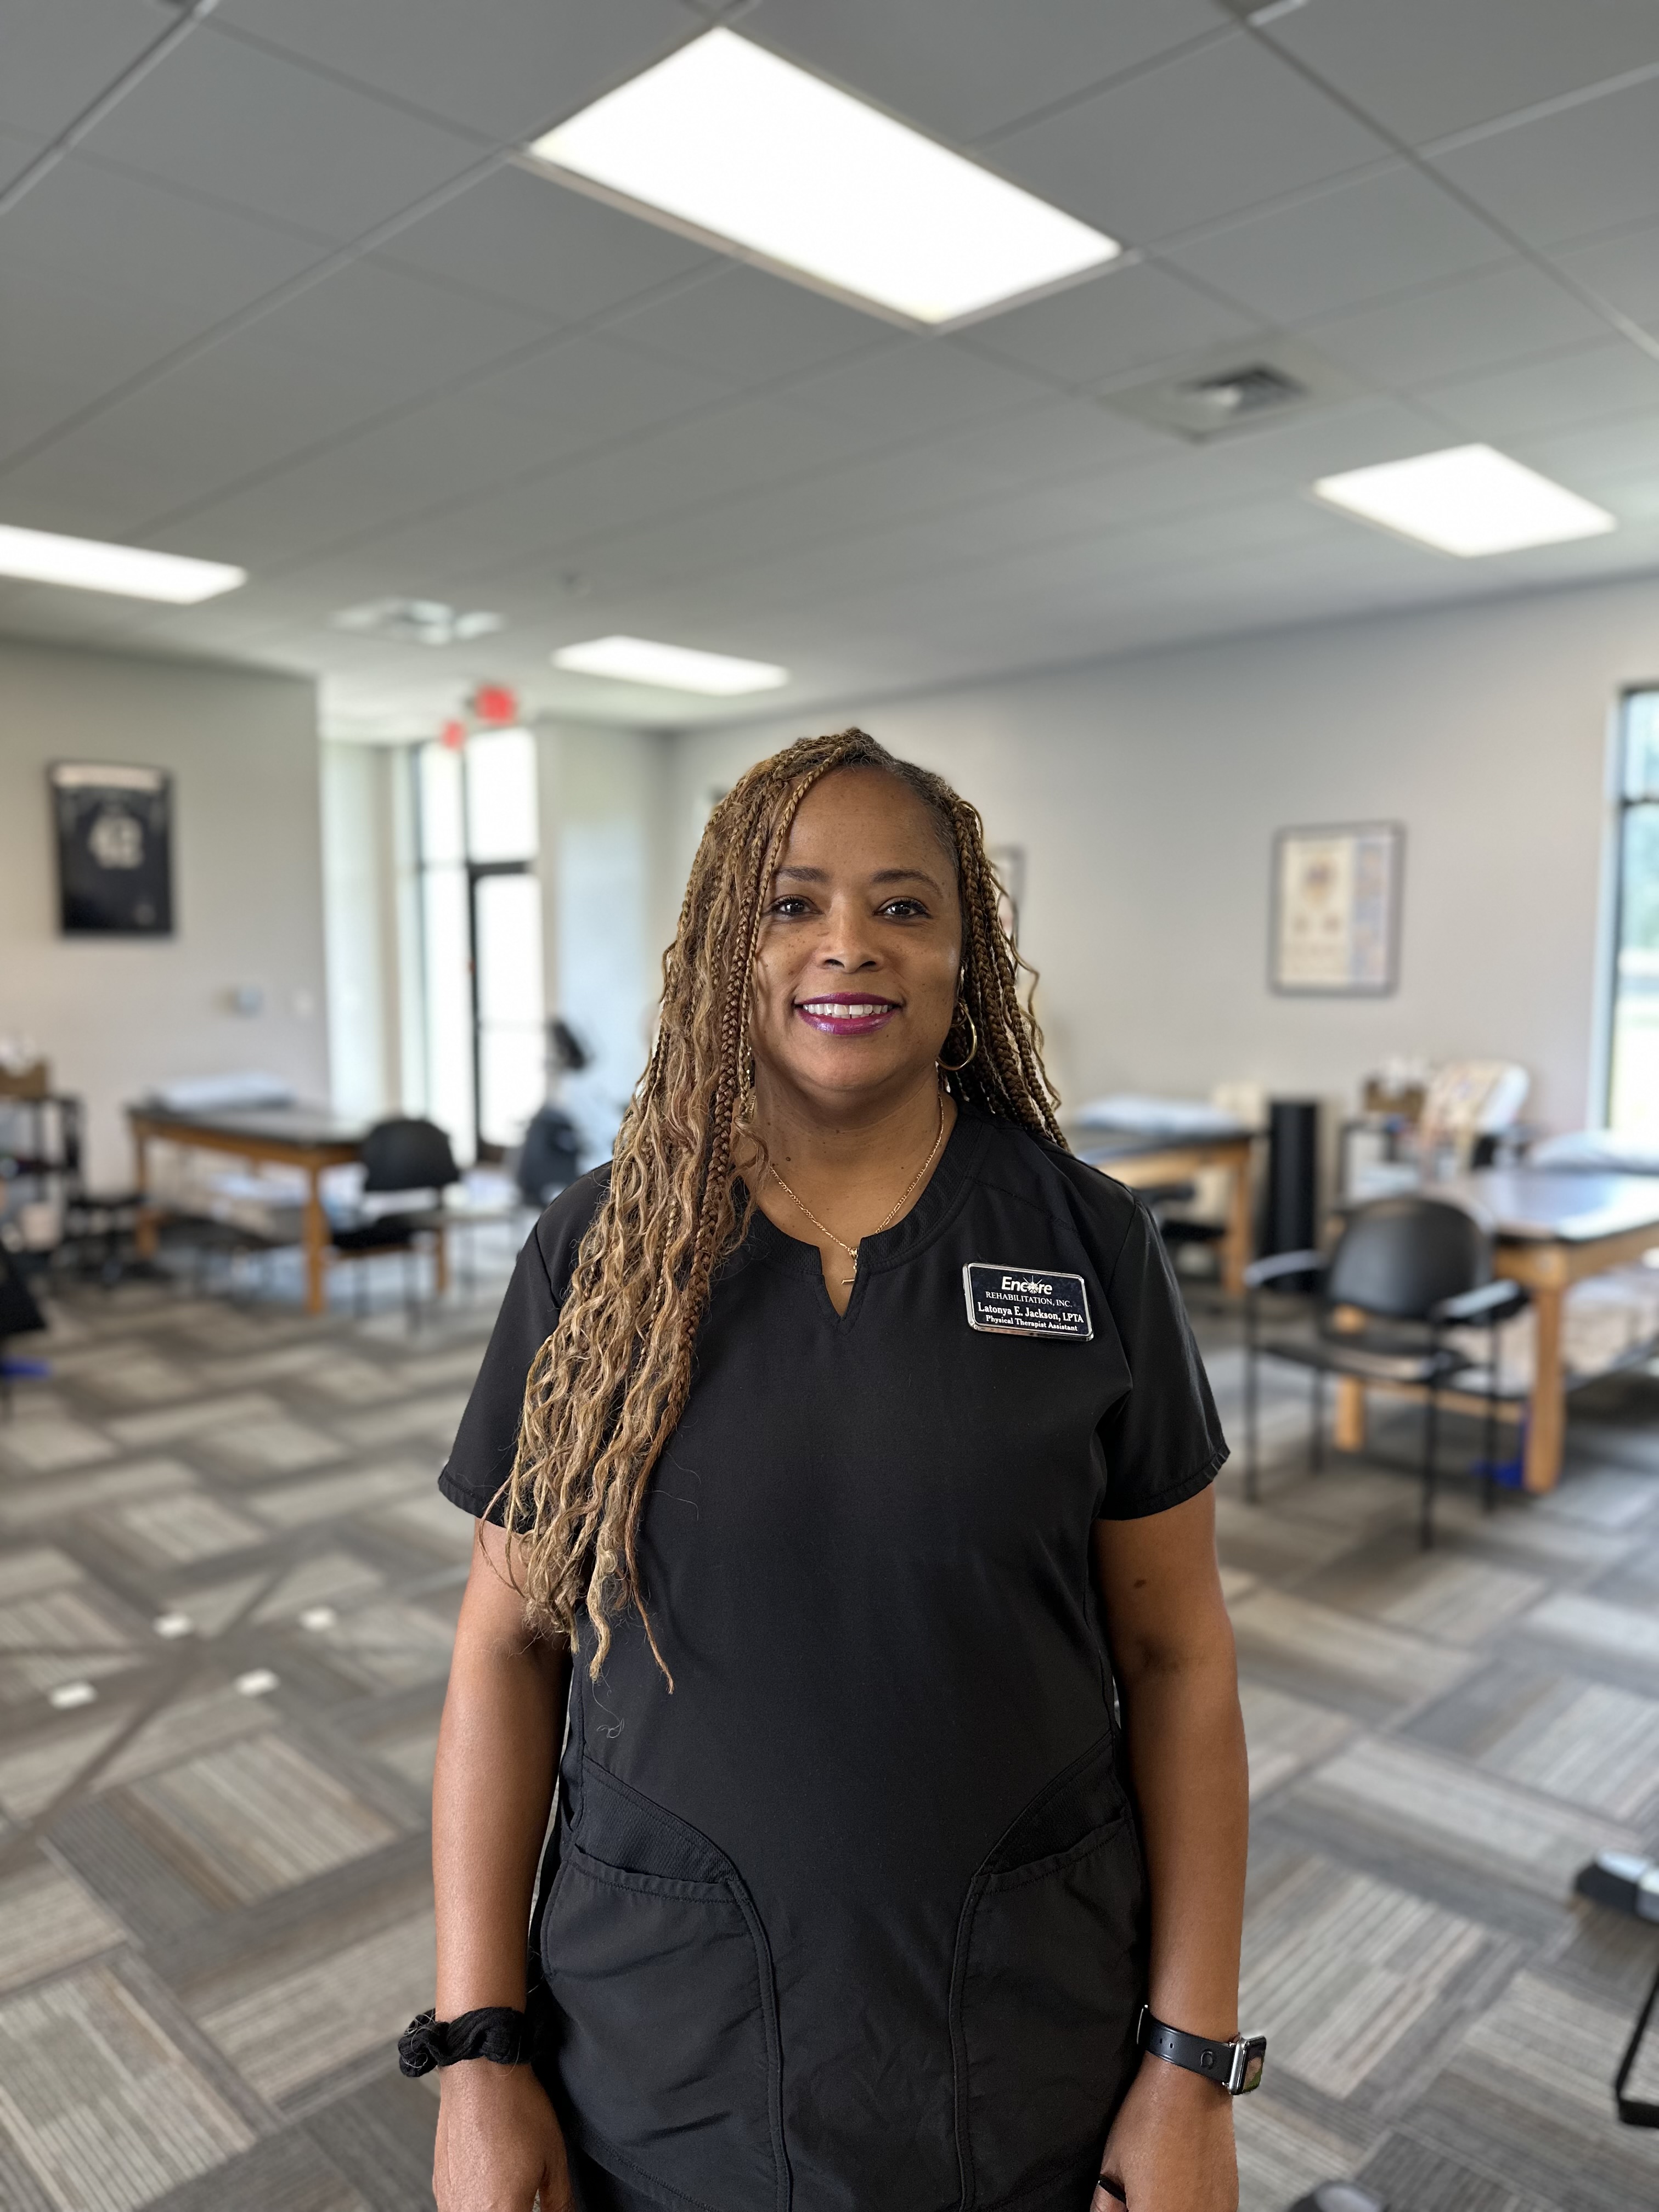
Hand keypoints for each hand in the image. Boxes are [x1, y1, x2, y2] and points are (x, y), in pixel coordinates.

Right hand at [433, 2061, 572, 2211]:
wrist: (479, 2073)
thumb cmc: (516, 2108)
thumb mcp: (554, 2159)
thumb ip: (559, 2202)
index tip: (540, 2206)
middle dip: (516, 2210)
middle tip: (528, 2196)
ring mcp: (450, 2200)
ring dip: (495, 2209)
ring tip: (509, 2188)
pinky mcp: (440, 2185)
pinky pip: (459, 2208)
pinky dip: (477, 2203)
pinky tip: (490, 2183)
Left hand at [1096, 2052, 1237, 2211]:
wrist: (1191, 2081)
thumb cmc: (1152, 2117)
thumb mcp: (1113, 2166)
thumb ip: (1107, 2206)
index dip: (1127, 2209)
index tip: (1123, 2201)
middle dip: (1144, 2208)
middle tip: (1136, 2189)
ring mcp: (1217, 2211)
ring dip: (1167, 2206)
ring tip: (1157, 2180)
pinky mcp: (1228, 2198)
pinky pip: (1203, 2210)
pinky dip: (1188, 2203)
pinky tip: (1177, 2177)